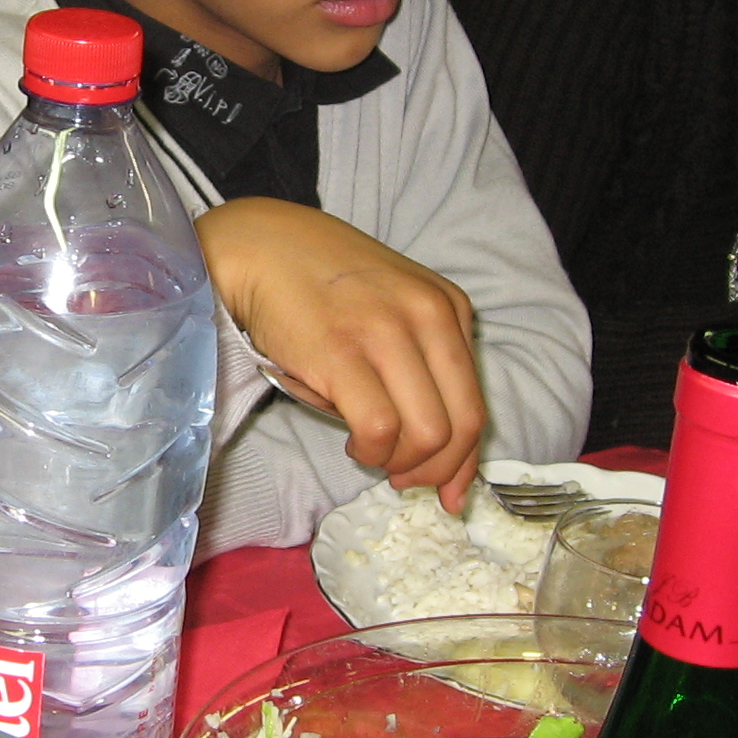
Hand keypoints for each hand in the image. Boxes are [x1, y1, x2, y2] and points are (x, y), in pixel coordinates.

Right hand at [194, 197, 486, 510]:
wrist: (262, 248)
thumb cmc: (323, 286)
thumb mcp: (395, 306)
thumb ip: (421, 362)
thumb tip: (435, 447)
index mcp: (448, 307)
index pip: (475, 403)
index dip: (465, 460)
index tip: (449, 489)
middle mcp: (427, 316)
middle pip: (459, 424)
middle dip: (435, 470)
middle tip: (403, 477)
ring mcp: (386, 333)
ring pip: (426, 433)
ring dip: (400, 462)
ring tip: (372, 452)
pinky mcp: (341, 353)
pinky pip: (380, 428)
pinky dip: (371, 451)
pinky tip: (354, 442)